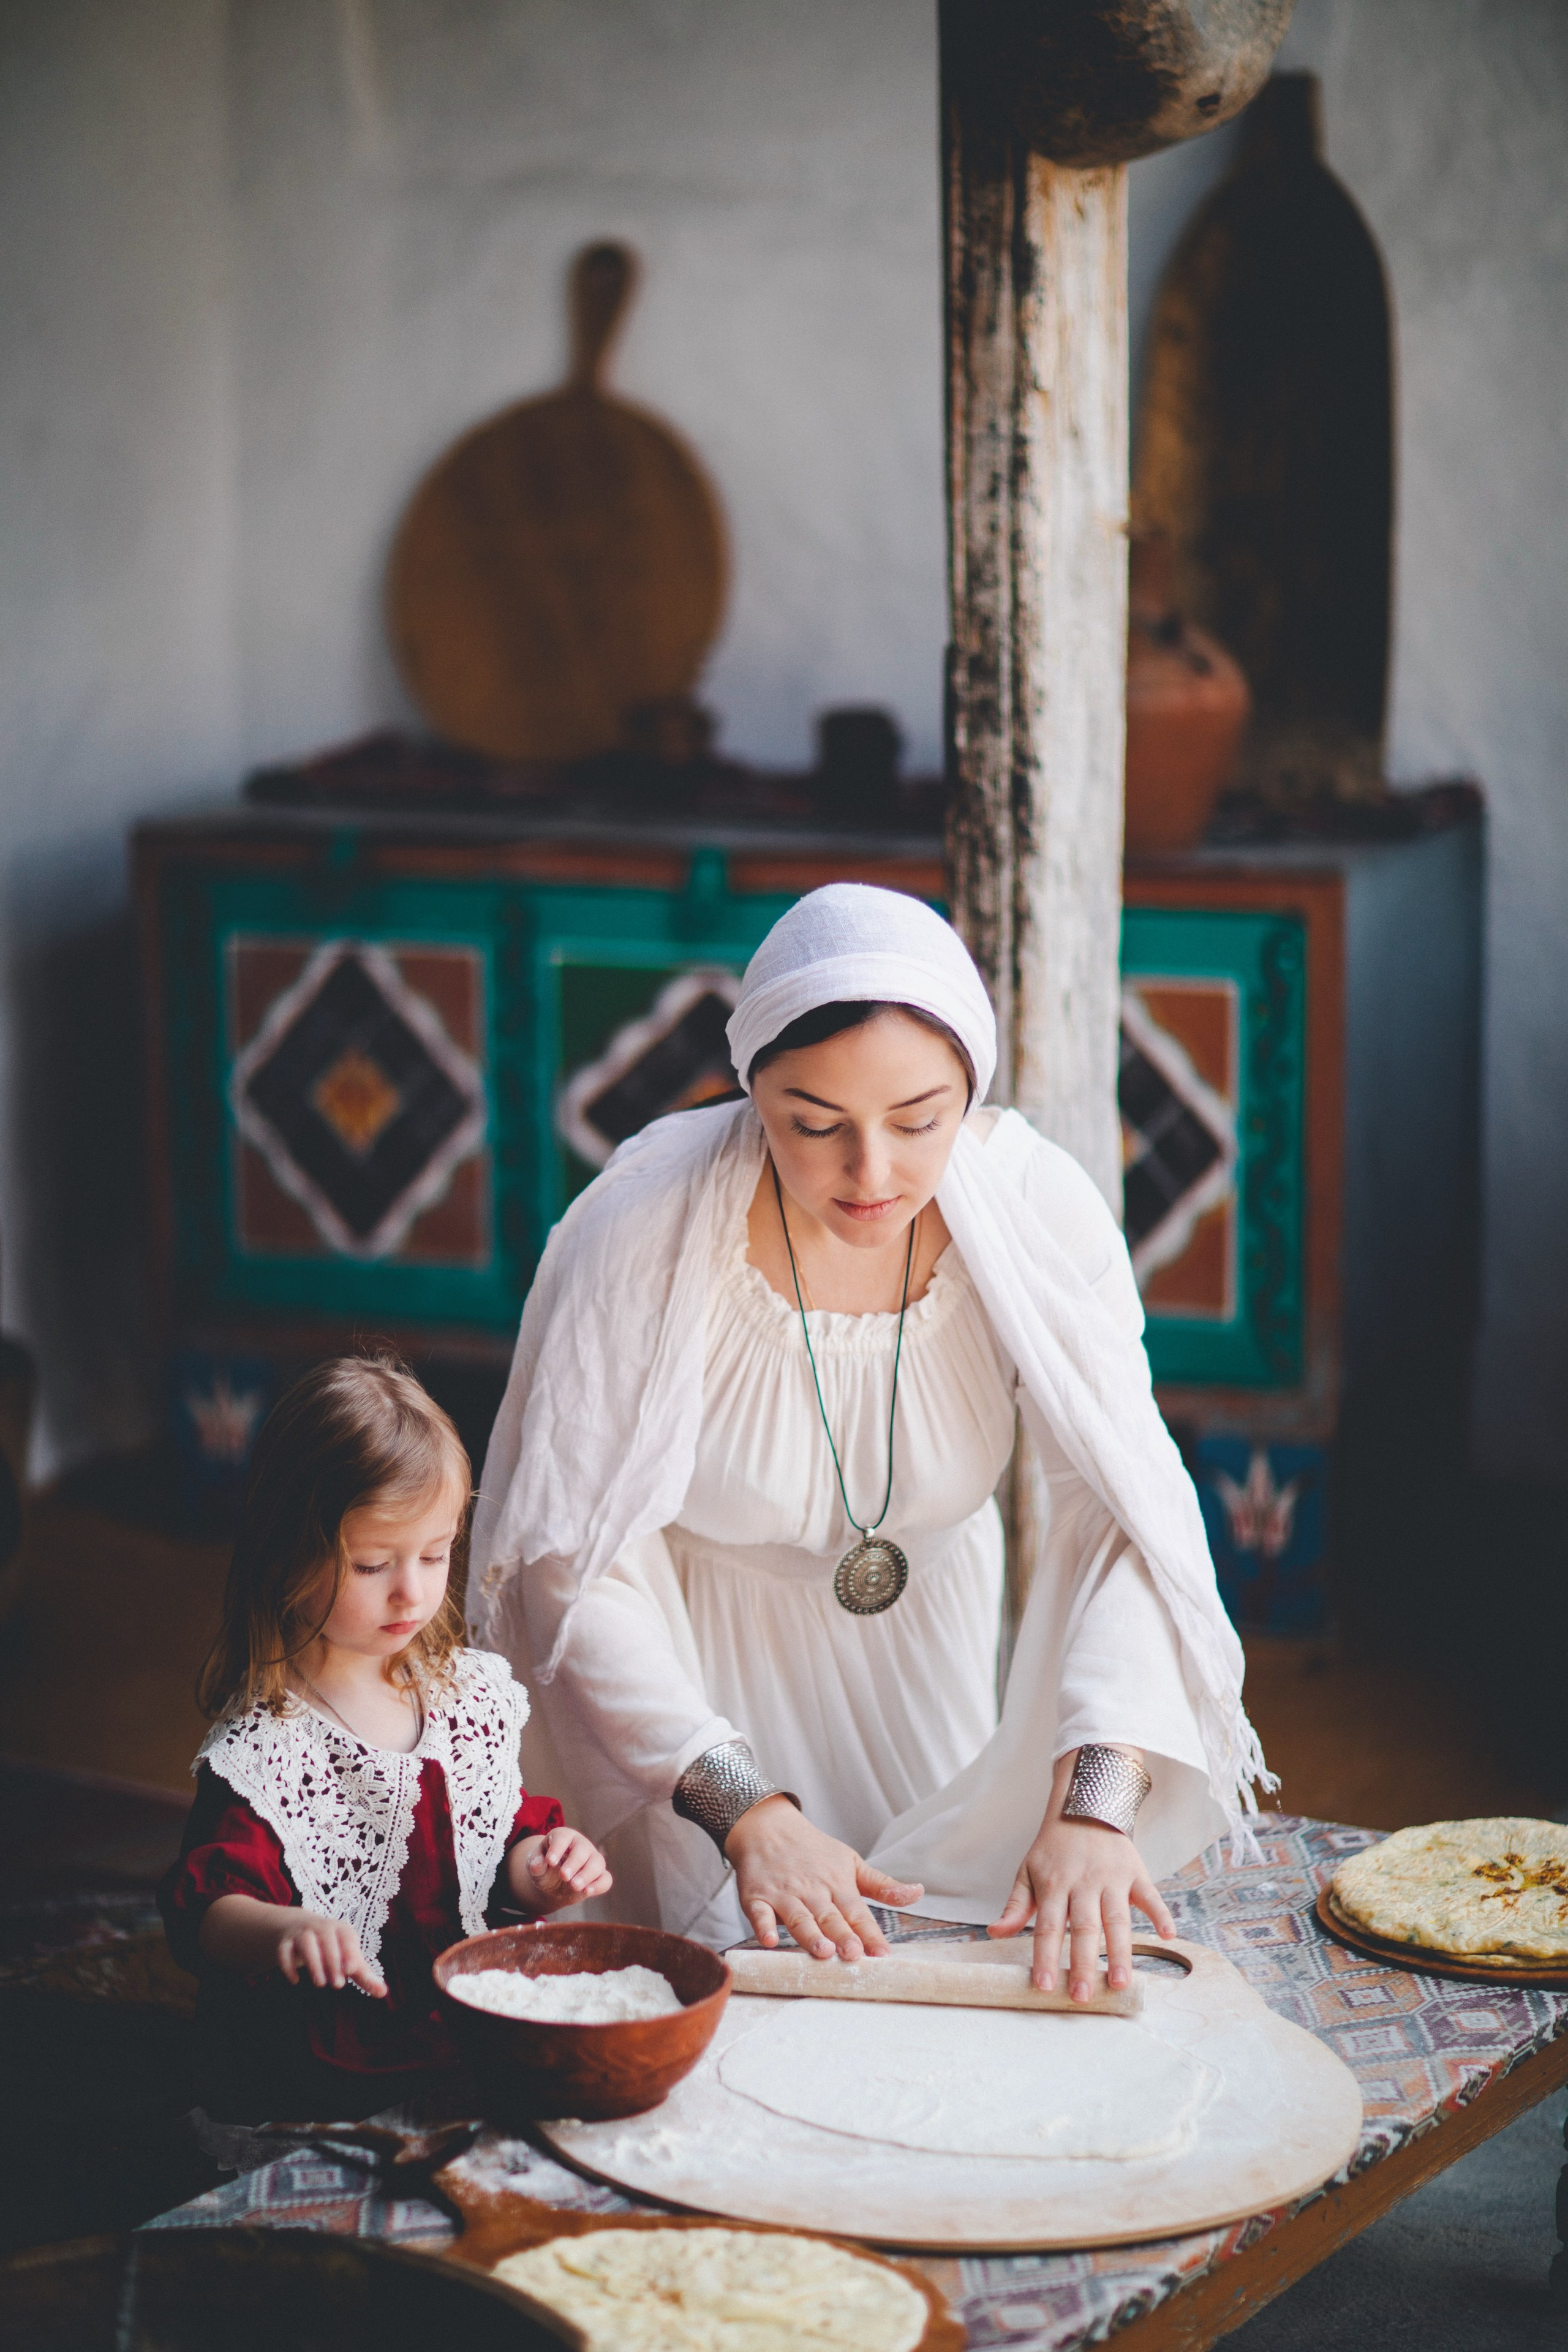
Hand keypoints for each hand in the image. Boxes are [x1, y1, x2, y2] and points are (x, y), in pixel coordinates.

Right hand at [199, 1893, 386, 1994]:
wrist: (302, 1929)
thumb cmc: (334, 1948)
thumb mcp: (349, 1959)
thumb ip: (365, 1976)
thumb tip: (383, 1993)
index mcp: (341, 1929)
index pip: (347, 1937)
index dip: (349, 1952)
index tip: (351, 1970)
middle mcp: (321, 1927)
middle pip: (326, 1939)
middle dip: (332, 1961)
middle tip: (338, 1985)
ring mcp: (301, 1933)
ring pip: (306, 1942)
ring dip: (313, 1963)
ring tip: (320, 1984)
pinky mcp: (285, 1942)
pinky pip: (283, 1951)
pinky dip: (287, 1965)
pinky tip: (296, 1982)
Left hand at [510, 1826, 613, 1913]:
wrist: (553, 1884)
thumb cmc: (544, 1868)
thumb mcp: (535, 1866)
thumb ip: (535, 1864)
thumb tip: (537, 1864)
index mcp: (564, 1837)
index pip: (563, 1837)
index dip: (557, 1848)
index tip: (550, 1861)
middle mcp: (581, 1845)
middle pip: (583, 1850)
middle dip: (574, 1863)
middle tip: (564, 1876)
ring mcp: (592, 1860)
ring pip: (597, 1863)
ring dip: (586, 1875)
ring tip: (574, 1886)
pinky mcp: (599, 1876)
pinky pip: (605, 1879)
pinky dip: (599, 1885)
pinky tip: (587, 1892)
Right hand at [725, 1795, 922, 1961]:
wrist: (769, 1828)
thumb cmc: (815, 1851)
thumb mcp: (851, 1862)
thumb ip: (882, 1884)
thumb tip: (918, 1892)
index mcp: (837, 1884)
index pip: (857, 1912)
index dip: (870, 1934)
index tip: (883, 1954)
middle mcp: (812, 1890)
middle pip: (829, 1917)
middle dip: (842, 1936)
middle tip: (854, 1956)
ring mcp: (784, 1894)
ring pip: (798, 1917)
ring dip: (810, 1934)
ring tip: (823, 1952)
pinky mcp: (757, 1897)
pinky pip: (759, 1913)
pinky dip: (762, 1925)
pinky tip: (767, 1940)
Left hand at [989, 1815, 1174, 1997]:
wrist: (1085, 1806)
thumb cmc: (1054, 1848)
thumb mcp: (1028, 1871)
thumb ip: (1015, 1905)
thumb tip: (995, 1933)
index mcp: (1054, 1884)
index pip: (1047, 1926)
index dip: (1045, 1957)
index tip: (1044, 1986)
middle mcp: (1084, 1883)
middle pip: (1084, 1928)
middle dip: (1083, 1964)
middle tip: (1082, 1996)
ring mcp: (1112, 1878)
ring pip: (1117, 1918)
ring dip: (1120, 1951)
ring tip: (1120, 1983)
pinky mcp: (1136, 1872)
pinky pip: (1150, 1895)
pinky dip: (1160, 1914)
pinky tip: (1167, 1936)